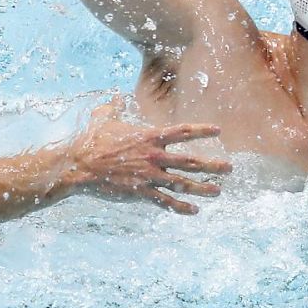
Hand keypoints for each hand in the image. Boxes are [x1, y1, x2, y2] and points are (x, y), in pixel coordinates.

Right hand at [60, 97, 229, 213]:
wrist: (79, 165)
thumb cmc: (91, 140)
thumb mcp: (104, 118)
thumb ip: (114, 107)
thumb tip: (116, 96)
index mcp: (148, 136)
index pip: (182, 132)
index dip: (202, 130)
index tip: (218, 130)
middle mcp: (154, 156)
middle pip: (190, 161)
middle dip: (212, 165)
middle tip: (229, 168)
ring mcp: (149, 176)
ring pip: (183, 184)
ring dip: (202, 188)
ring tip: (217, 191)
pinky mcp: (140, 193)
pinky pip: (165, 202)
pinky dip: (181, 207)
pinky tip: (194, 211)